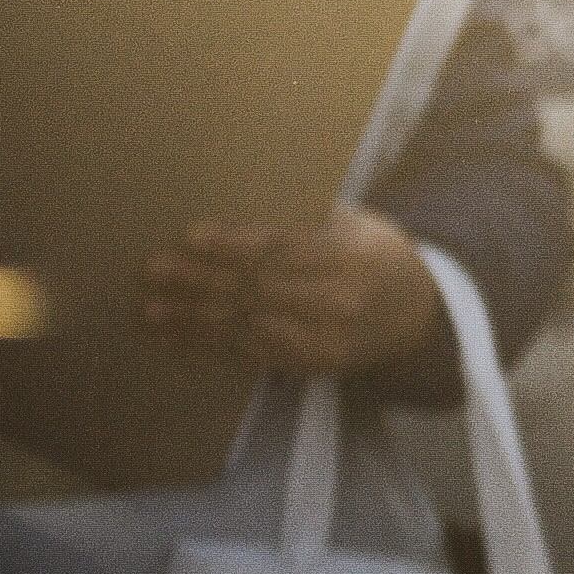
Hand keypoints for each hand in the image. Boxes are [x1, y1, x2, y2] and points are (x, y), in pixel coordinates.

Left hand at [143, 205, 443, 375]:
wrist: (419, 317)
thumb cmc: (378, 257)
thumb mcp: (359, 225)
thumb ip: (309, 220)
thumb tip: (239, 209)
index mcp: (350, 253)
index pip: (282, 248)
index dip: (233, 243)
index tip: (189, 235)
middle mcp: (338, 298)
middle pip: (257, 288)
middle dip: (199, 281)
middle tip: (153, 272)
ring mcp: (325, 337)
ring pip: (249, 326)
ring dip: (194, 320)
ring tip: (153, 311)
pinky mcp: (312, 364)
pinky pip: (254, 355)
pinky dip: (212, 347)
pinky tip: (180, 339)